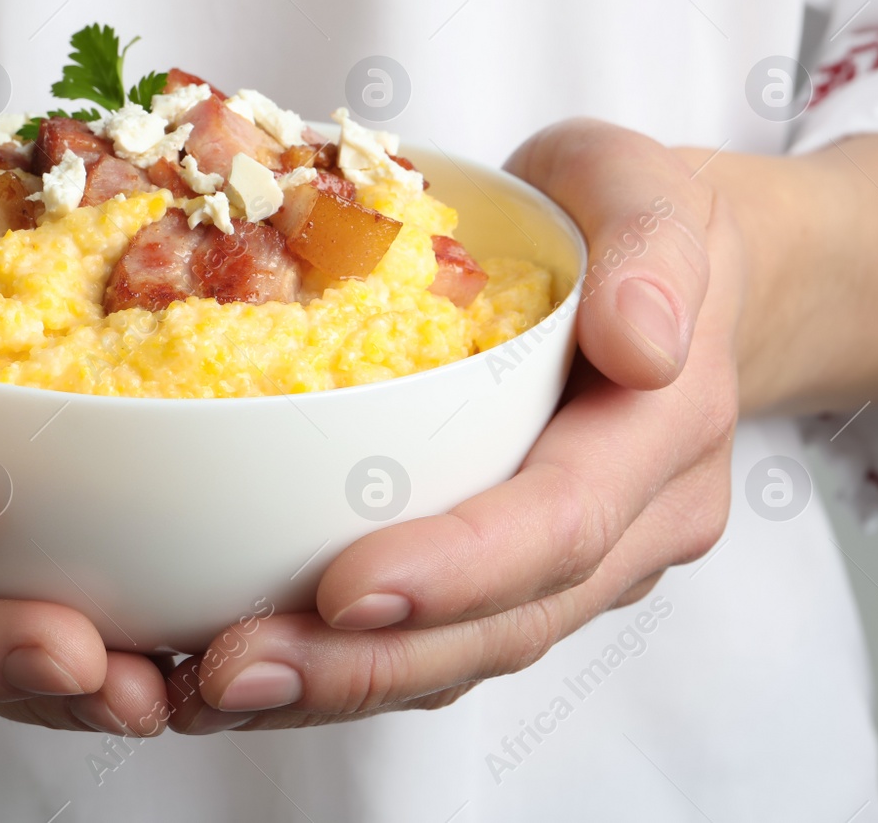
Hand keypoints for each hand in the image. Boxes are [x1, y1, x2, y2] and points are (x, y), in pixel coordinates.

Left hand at [165, 119, 741, 731]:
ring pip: (463, 655)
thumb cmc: (627, 216)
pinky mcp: (516, 575)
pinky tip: (234, 667)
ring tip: (210, 689)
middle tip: (233, 672)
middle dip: (366, 663)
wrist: (667, 273)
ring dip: (336, 684)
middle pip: (502, 625)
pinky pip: (435, 638)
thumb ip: (655, 253)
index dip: (457, 568)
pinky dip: (339, 663)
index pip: (562, 523)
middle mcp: (630, 527)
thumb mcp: (642, 187)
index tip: (343, 589)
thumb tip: (642, 343)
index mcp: (660, 435)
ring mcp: (578, 566)